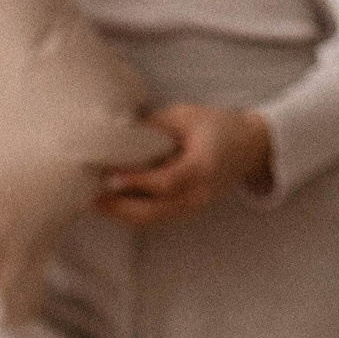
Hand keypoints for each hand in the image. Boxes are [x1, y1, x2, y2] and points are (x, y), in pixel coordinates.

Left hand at [95, 104, 273, 227]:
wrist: (249, 147)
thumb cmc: (216, 126)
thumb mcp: (185, 116)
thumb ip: (153, 128)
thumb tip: (114, 136)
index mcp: (204, 166)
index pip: (166, 182)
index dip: (136, 182)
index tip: (109, 177)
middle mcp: (199, 194)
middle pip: (154, 212)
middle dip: (118, 208)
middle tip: (89, 195)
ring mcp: (194, 208)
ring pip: (151, 221)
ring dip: (120, 214)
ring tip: (94, 200)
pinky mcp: (186, 212)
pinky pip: (155, 219)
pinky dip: (130, 214)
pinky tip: (111, 203)